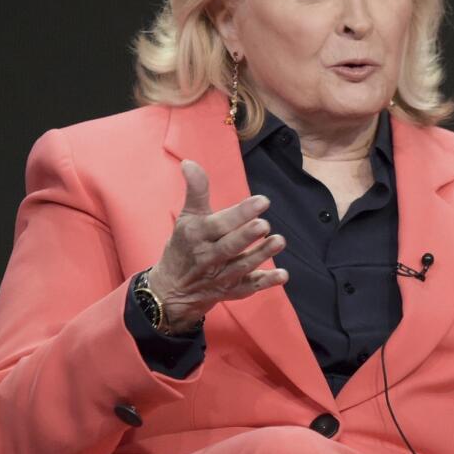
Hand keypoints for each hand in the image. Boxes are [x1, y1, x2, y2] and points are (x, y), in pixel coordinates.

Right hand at [147, 160, 288, 331]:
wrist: (171, 290)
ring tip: (279, 241)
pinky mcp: (231, 290)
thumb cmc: (184, 246)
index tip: (262, 201)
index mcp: (197, 235)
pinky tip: (283, 275)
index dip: (239, 213)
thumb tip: (189, 162)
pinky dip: (266, 283)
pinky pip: (249, 288)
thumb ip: (195, 190)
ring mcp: (220, 276)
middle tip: (264, 224)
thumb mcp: (187, 217)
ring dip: (261, 255)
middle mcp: (208, 257)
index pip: (218, 224)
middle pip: (228, 247)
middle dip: (246, 236)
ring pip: (241, 267)